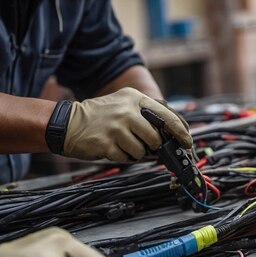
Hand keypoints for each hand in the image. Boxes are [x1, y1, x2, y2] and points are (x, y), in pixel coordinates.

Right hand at [63, 87, 191, 161]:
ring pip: (142, 151)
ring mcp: (116, 127)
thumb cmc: (101, 116)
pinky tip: (112, 147)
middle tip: (143, 144)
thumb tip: (174, 133)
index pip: (167, 117)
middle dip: (153, 146)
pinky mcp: (106, 143)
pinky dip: (123, 156)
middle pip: (156, 137)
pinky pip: (126, 158)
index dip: (181, 132)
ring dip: (136, 152)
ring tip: (122, 143)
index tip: (187, 142)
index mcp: (135, 99)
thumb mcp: (125, 104)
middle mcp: (127, 111)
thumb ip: (148, 115)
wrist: (68, 123)